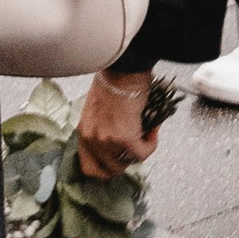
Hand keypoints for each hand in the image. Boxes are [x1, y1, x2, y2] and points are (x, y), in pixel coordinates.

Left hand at [77, 65, 157, 179]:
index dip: (106, 167)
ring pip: (127, 162)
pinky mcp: (124, 139)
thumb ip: (103, 126)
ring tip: (147, 133)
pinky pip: (142, 153)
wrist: (124, 67)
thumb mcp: (99, 107)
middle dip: (126, 160)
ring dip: (140, 151)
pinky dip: (151, 144)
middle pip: (109, 170)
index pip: (89, 166)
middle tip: (137, 146)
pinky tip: (154, 129)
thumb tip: (120, 135)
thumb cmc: (114, 78)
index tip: (118, 161)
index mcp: (84, 131)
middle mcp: (91, 139)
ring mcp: (106, 141)